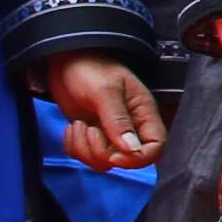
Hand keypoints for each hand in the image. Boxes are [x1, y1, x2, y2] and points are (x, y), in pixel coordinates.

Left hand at [47, 54, 162, 175]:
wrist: (66, 60)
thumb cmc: (90, 67)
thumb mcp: (105, 91)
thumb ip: (118, 121)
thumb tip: (131, 150)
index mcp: (143, 113)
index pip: (156, 147)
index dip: (137, 159)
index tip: (114, 154)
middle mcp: (130, 126)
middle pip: (127, 159)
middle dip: (101, 151)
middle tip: (88, 128)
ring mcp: (110, 132)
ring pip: (104, 161)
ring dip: (85, 149)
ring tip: (78, 125)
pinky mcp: (92, 135)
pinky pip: (85, 156)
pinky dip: (74, 146)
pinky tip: (73, 127)